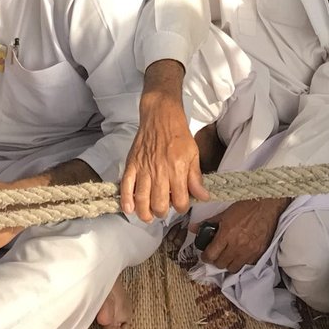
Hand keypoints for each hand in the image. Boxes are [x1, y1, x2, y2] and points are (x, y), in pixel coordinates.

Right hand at [121, 88, 206, 221]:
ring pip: (141, 200)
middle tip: (164, 208)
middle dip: (162, 212)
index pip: (179, 201)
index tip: (181, 203)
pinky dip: (126, 200)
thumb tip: (203, 197)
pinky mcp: (131, 164)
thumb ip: (196, 178)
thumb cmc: (178, 133)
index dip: (181, 207)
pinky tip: (130, 209)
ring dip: (145, 212)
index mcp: (177, 168)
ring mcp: (143, 168)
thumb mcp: (194, 154)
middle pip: (159, 204)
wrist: (161, 115)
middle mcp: (160, 171)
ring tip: (149, 214)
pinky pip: (126, 186)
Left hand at [192, 197, 287, 271]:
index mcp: (227, 234)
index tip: (205, 254)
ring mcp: (249, 251)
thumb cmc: (245, 206)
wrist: (267, 205)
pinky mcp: (259, 253)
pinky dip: (241, 261)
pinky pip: (246, 265)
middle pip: (221, 264)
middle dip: (216, 260)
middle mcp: (237, 245)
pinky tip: (240, 253)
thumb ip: (208, 222)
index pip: (211, 255)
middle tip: (216, 254)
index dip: (205, 257)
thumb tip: (193, 228)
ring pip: (233, 268)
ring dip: (228, 263)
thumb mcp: (224, 212)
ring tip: (228, 255)